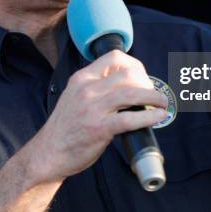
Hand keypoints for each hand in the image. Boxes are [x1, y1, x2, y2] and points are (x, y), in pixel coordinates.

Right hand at [26, 50, 167, 182]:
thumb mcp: (75, 96)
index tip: (142, 76)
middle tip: (153, 93)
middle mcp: (87, 89)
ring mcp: (93, 108)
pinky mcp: (99, 128)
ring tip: (162, 102)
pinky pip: (130, 118)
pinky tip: (158, 116)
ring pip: (131, 92)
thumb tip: (126, 86)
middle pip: (127, 74)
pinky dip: (149, 116)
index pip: (113, 58)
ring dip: (153, 96)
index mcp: (82, 78)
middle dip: (147, 81)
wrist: (48, 153)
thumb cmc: (65, 128)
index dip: (134, 65)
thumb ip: (95, 88)